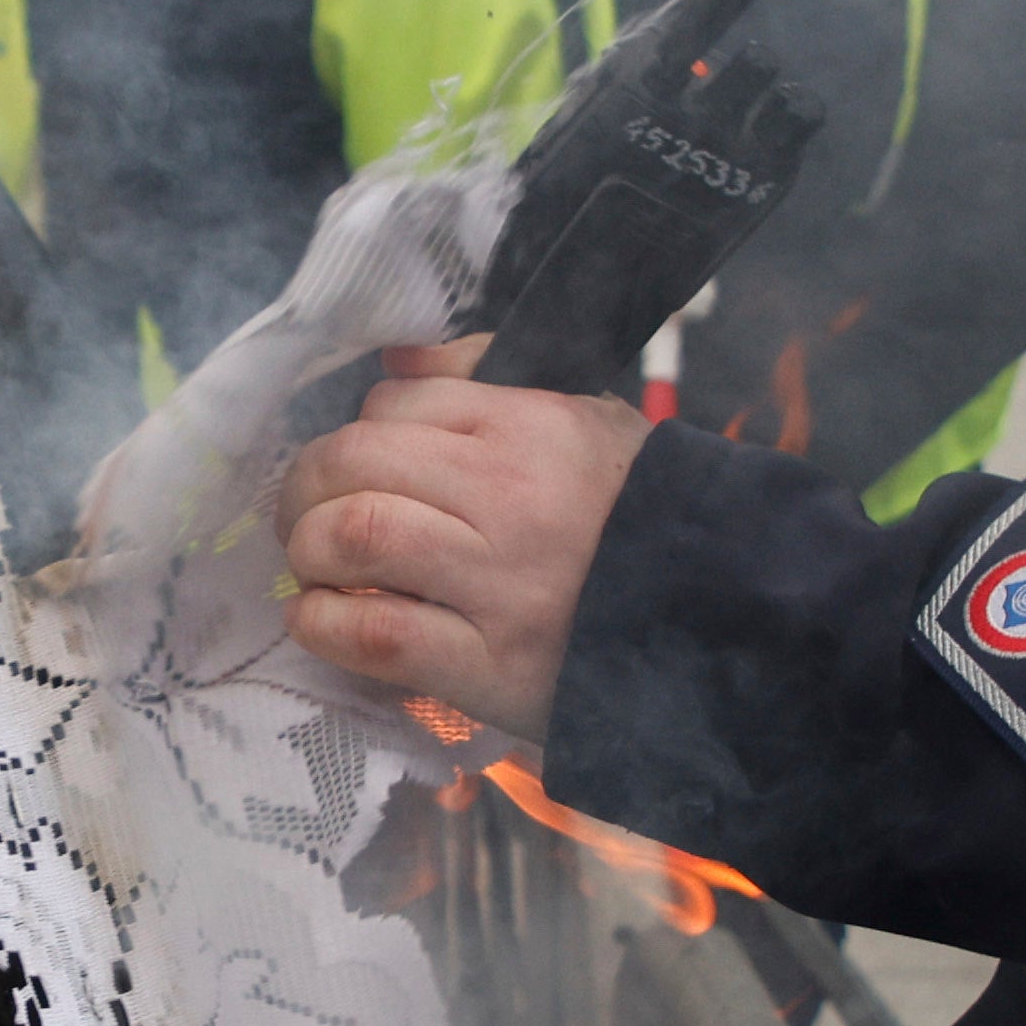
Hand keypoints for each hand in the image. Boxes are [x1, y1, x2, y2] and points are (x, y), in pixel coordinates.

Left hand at [280, 342, 659, 740]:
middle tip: (305, 516)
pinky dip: (326, 624)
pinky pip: (375, 633)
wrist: (720, 626)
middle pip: (355, 461)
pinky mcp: (490, 665)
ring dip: (310, 551)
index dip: (360, 433)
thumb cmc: (641, 521)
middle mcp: (513, 495)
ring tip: (315, 568)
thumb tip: (396, 360)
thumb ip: (492, 380)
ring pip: (354, 535)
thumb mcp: (591, 424)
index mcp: (535, 425)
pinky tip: (324, 620)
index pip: (397, 403)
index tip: (360, 469)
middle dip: (306, 488)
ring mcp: (500, 583)